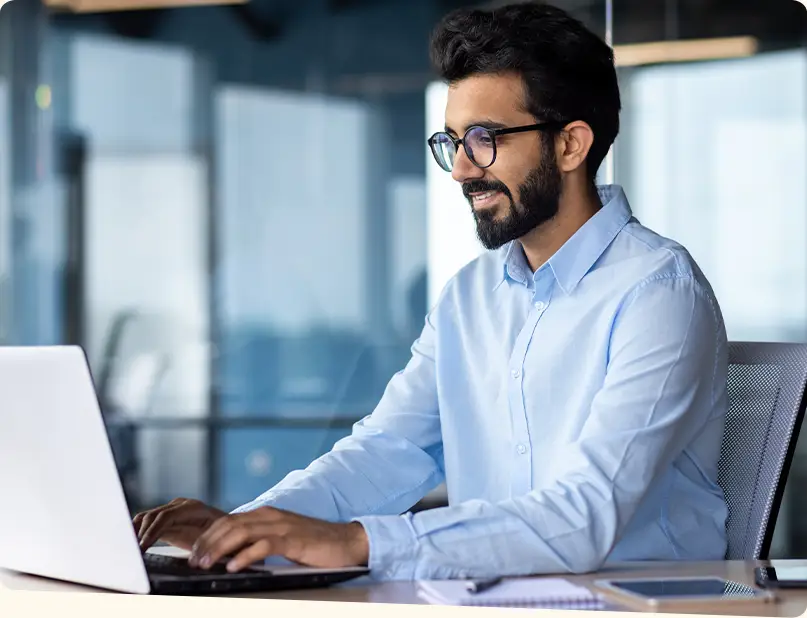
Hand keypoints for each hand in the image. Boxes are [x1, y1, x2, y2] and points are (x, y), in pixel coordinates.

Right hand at [133, 498, 226, 551]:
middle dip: (140, 533)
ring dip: (136, 531)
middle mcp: (180, 505)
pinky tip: (131, 541)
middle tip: (130, 550)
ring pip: (148, 517)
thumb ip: (202, 545)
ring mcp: (172, 509)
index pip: (166, 517)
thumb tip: (192, 556)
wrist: (227, 527)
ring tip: (127, 547)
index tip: (142, 546)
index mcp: (193, 508)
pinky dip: (138, 530)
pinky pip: (148, 520)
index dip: (152, 531)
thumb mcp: (215, 540)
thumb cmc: (223, 534)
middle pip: (153, 516)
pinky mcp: (166, 516)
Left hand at [187, 506, 368, 572]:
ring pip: (241, 532)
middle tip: (193, 561)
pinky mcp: (293, 539)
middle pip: (230, 525)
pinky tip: (234, 567)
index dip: (208, 536)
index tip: (194, 553)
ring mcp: (282, 526)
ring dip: (220, 549)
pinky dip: (246, 556)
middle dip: (208, 543)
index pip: (229, 521)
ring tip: (206, 564)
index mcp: (266, 514)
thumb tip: (232, 555)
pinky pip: (264, 545)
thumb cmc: (314, 544)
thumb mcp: (282, 539)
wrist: (347, 541)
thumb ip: (259, 541)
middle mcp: (271, 516)